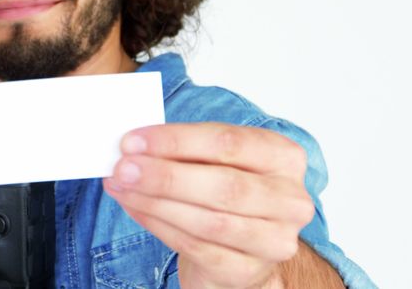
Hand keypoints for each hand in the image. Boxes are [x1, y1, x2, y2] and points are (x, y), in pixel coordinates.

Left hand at [103, 123, 314, 288]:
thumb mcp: (215, 161)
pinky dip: (159, 226)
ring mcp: (274, 239)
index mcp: (283, 157)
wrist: (241, 248)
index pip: (229, 142)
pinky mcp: (249, 271)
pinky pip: (197, 248)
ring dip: (156, 202)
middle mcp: (289, 199)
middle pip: (223, 185)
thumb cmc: (226, 193)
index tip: (134, 140)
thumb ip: (185, 150)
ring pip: (209, 221)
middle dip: (165, 175)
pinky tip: (136, 209)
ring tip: (123, 188)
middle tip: (124, 168)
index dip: (177, 141)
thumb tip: (135, 146)